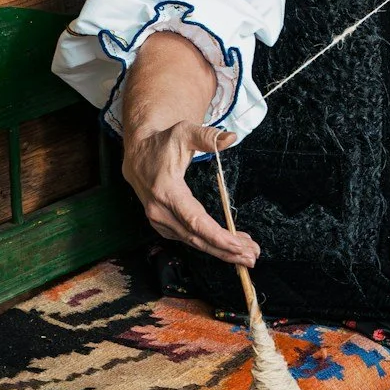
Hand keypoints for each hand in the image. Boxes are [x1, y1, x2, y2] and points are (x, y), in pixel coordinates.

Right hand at [120, 119, 259, 267]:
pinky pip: (188, 239)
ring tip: (246, 255)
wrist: (137, 155)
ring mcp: (158, 220)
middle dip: (225, 250)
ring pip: (193, 242)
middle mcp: (159, 211)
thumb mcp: (183, 132)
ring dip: (220, 251)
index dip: (217, 236)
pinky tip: (228, 246)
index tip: (238, 245)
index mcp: (165, 191)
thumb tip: (231, 138)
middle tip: (252, 256)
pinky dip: (209, 244)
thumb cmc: (162, 143)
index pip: (194, 220)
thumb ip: (207, 136)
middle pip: (196, 238)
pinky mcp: (162, 225)